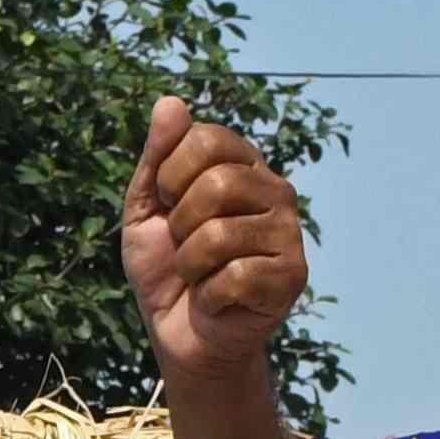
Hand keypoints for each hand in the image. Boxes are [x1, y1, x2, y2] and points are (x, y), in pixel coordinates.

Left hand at [120, 94, 306, 384]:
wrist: (182, 336)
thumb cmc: (166, 270)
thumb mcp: (146, 210)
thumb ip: (157, 158)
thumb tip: (169, 102)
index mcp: (243, 164)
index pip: (206, 139)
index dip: (170, 177)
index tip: (169, 205)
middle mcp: (274, 189)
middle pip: (216, 184)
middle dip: (180, 225)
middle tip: (185, 247)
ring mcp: (289, 232)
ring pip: (220, 235)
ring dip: (191, 266)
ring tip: (201, 276)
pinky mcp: (293, 275)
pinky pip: (235, 276)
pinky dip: (210, 295)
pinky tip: (219, 300)